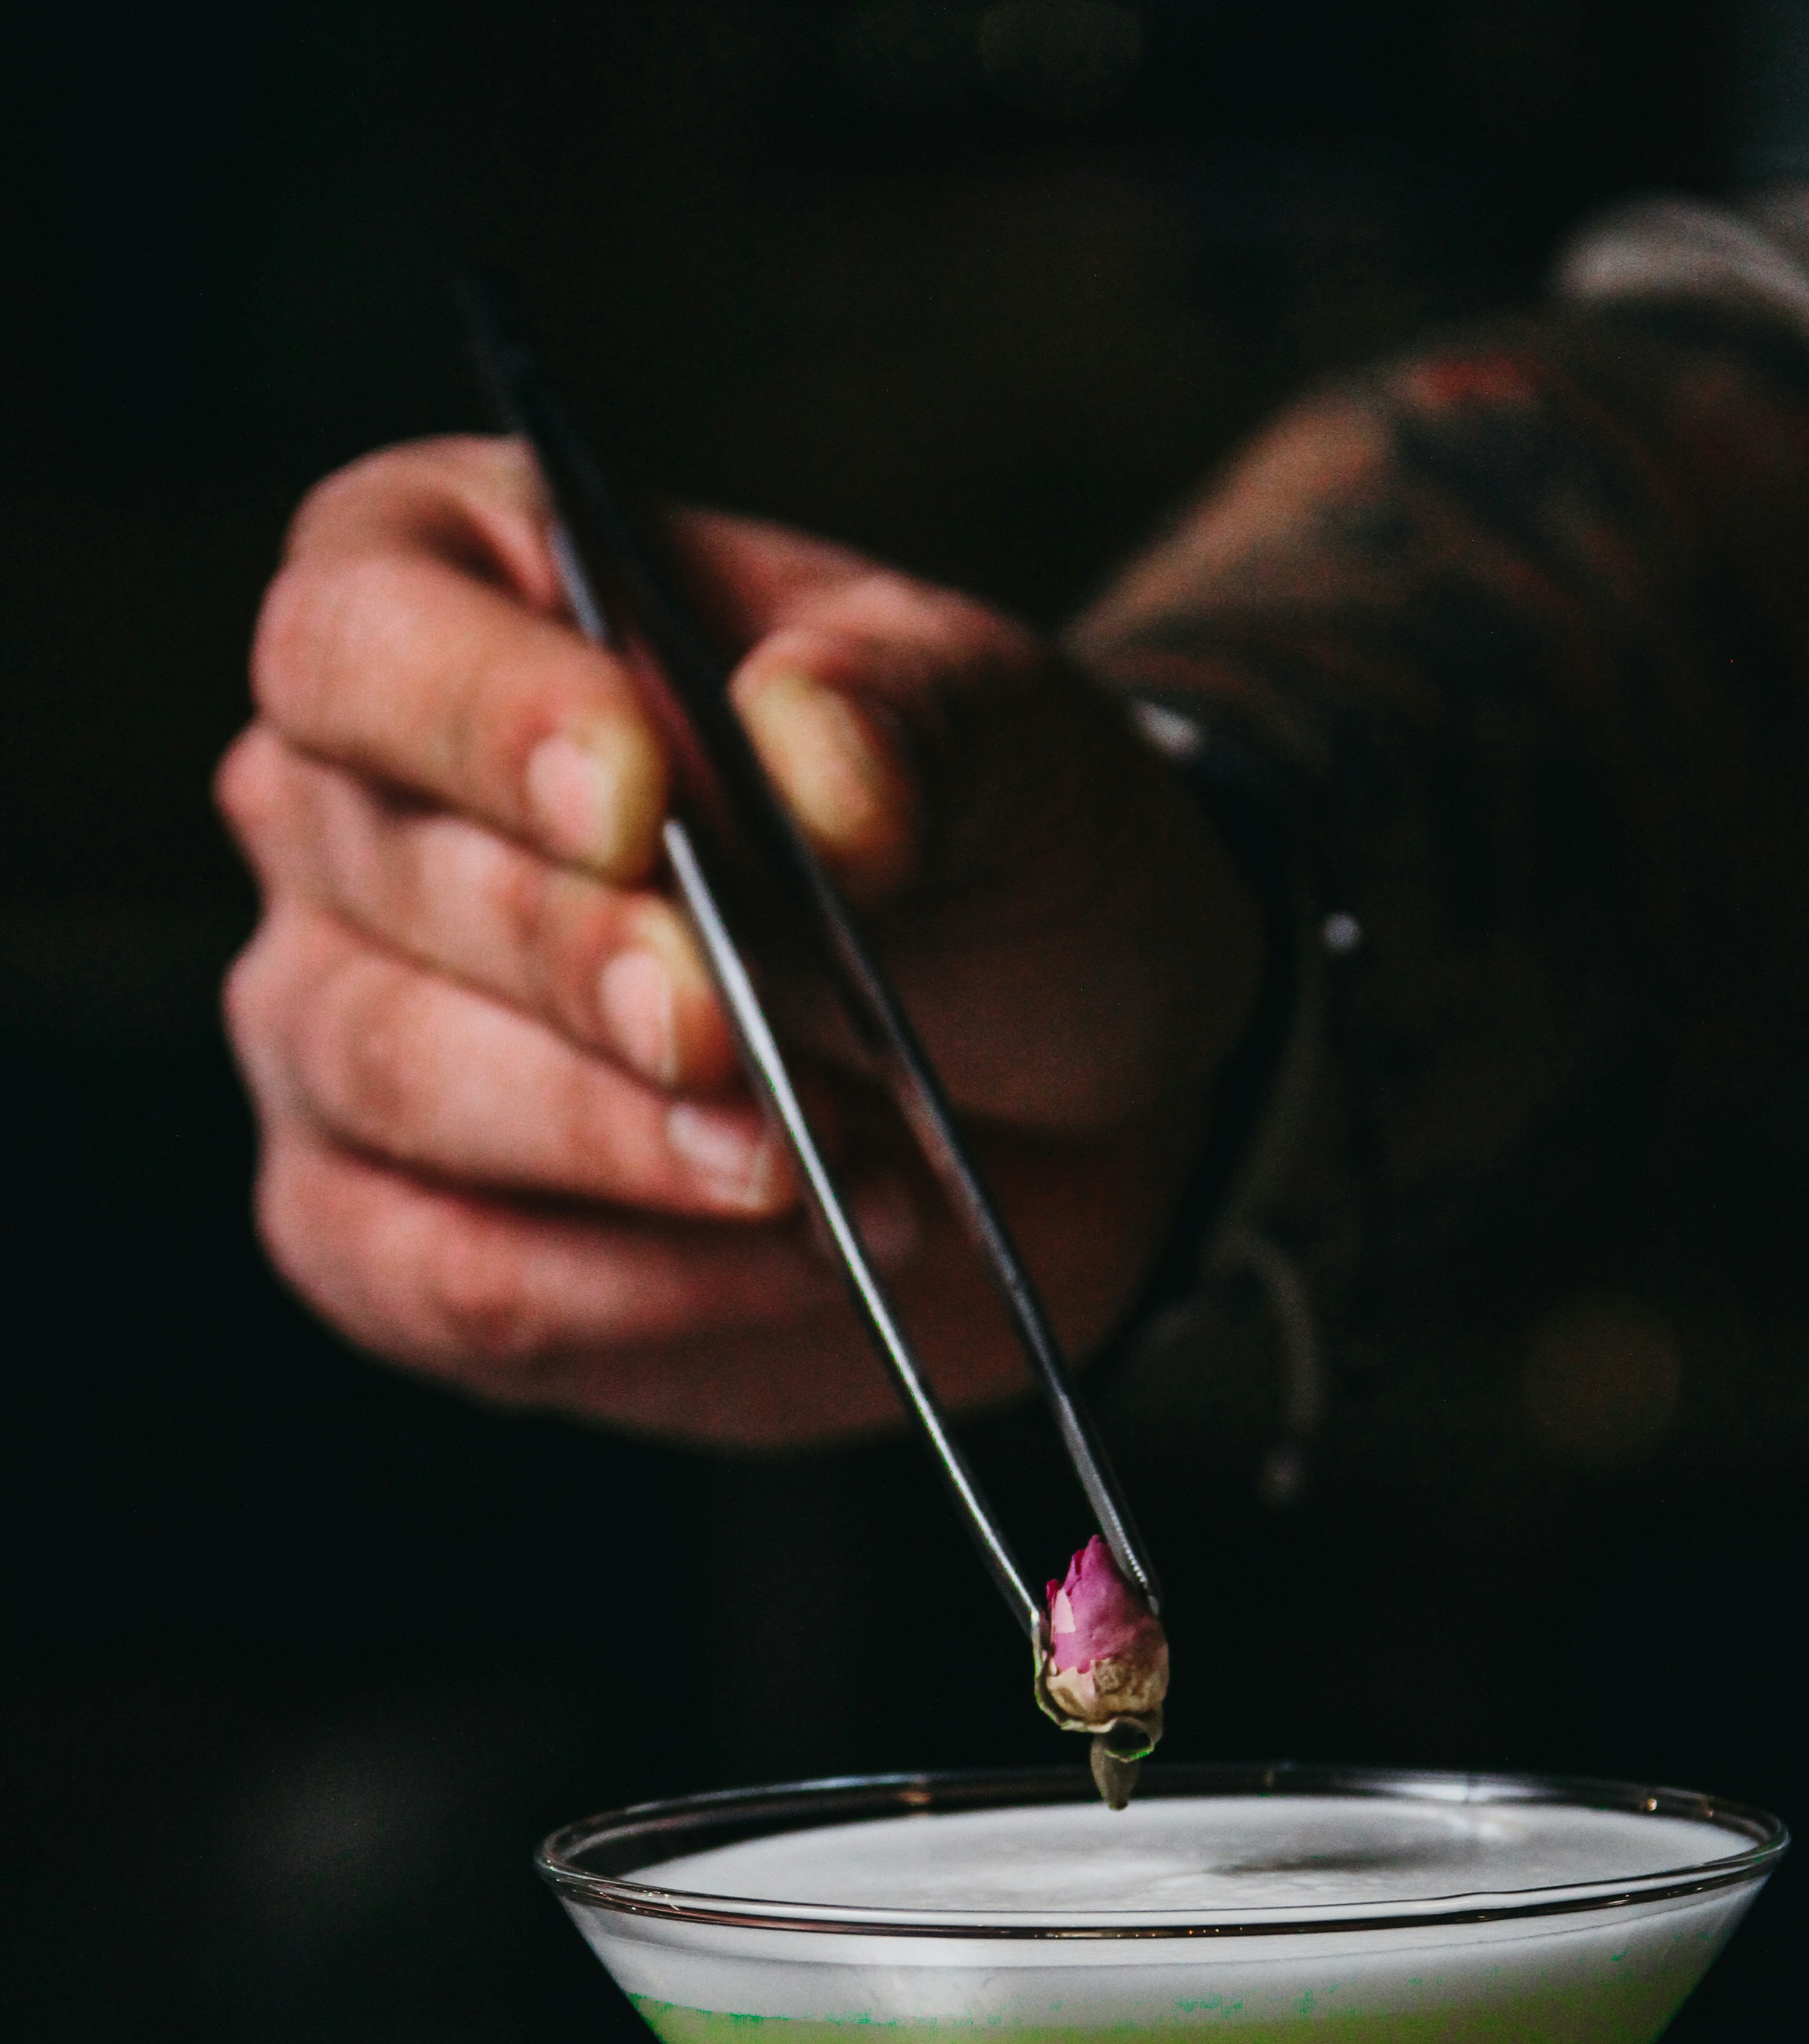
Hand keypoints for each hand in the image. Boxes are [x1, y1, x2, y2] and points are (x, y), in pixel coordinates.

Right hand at [215, 439, 1262, 1448]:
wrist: (1069, 1088)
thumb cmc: (989, 862)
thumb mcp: (1010, 741)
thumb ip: (908, 721)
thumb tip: (814, 761)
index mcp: (457, 597)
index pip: (362, 633)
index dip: (480, 715)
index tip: (639, 800)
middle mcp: (351, 811)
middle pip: (387, 873)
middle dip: (585, 962)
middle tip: (747, 1026)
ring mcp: (345, 1027)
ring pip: (397, 1079)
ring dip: (630, 1138)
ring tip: (828, 1158)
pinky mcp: (392, 1239)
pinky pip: (448, 1280)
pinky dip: (637, 1287)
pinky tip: (792, 1254)